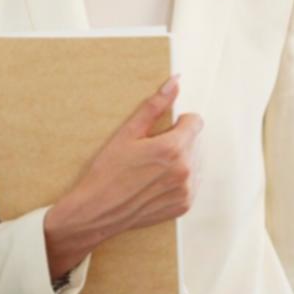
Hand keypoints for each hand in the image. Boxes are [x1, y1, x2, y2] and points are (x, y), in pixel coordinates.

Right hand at [42, 76, 202, 277]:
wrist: (97, 211)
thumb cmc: (107, 171)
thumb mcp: (127, 134)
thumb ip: (154, 106)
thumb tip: (175, 82)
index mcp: (173, 149)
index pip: (196, 122)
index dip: (178, 122)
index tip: (161, 130)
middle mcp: (185, 171)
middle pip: (196, 142)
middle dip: (179, 141)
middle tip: (150, 152)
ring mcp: (186, 191)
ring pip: (195, 162)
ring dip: (181, 160)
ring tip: (152, 169)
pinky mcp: (183, 205)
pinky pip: (192, 183)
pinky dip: (179, 179)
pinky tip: (155, 182)